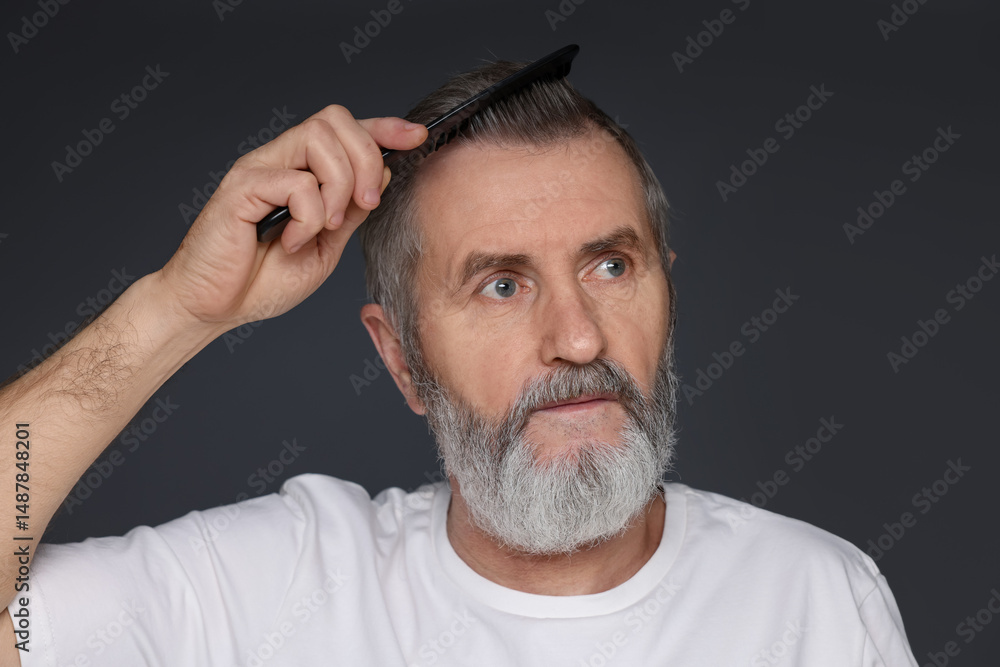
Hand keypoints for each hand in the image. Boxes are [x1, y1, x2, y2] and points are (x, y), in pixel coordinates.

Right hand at [155, 105, 426, 332]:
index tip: (417, 137)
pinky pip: (296, 183)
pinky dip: (308, 218)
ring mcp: (259, 169)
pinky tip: (293, 242)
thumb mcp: (326, 247)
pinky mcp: (241, 187)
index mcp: (301, 172)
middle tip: (366, 205)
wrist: (214, 307)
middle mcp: (279, 160)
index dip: (384, 127)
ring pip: (319, 140)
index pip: (346, 130)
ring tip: (326, 227)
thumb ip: (350, 213)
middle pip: (335, 120)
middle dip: (366, 158)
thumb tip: (381, 176)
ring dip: (339, 187)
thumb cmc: (262, 280)